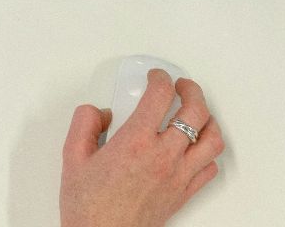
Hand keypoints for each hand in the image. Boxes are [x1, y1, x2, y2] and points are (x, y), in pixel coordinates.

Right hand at [59, 69, 223, 226]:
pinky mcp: (184, 194)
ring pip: (212, 139)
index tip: (155, 77)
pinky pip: (210, 168)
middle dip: (191, 90)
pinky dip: (208, 152)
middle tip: (181, 86)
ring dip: (208, 119)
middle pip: (195, 111)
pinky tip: (197, 147)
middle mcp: (163, 156)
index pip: (160, 95)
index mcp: (135, 142)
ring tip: (197, 112)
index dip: (160, 78)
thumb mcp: (72, 157)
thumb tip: (100, 112)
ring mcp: (178, 176)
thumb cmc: (89, 208)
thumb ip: (84, 124)